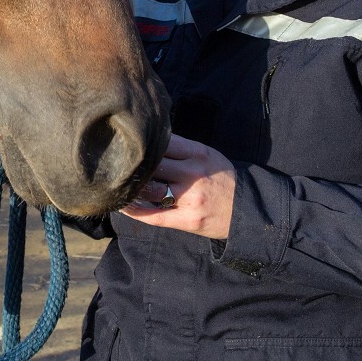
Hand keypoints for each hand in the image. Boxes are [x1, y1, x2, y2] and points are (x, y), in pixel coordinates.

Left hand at [119, 133, 235, 239]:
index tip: (125, 144)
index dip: (140, 143)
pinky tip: (123, 204)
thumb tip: (146, 140)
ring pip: (149, 189)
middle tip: (114, 163)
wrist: (247, 208)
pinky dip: (135, 211)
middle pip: (151, 165)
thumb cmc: (222, 177)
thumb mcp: (207, 154)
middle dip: (132, 164)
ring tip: (119, 184)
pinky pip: (154, 215)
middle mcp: (192, 174)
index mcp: (197, 153)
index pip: (160, 143)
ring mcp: (189, 198)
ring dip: (131, 187)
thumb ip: (179, 147)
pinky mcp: (187, 220)